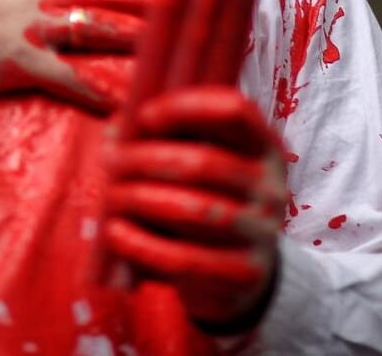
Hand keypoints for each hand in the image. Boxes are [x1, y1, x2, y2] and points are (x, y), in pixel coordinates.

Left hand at [103, 86, 286, 326]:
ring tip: (111, 195)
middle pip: (204, 163)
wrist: (238, 272)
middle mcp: (271, 188)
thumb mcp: (198, 163)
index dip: (185, 107)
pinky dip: (141, 243)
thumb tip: (117, 129)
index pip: (234, 110)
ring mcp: (262, 234)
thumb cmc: (205, 200)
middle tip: (110, 160)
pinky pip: (184, 259)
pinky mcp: (243, 275)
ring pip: (194, 210)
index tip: (143, 116)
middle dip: (146, 158)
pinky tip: (115, 231)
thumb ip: (166, 139)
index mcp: (264, 147)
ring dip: (140, 199)